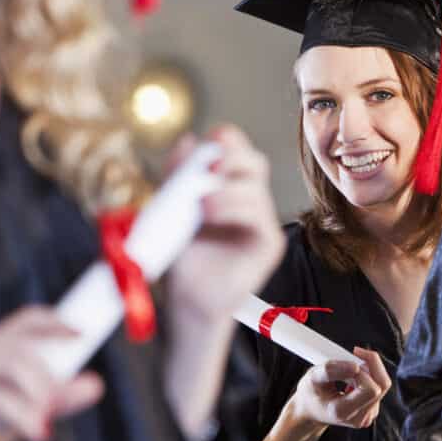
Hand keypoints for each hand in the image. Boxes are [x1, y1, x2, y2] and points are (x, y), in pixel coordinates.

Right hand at [0, 306, 104, 440]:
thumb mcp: (25, 414)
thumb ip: (56, 399)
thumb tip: (96, 385)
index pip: (27, 320)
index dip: (56, 321)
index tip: (83, 333)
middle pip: (25, 345)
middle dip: (50, 376)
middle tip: (59, 405)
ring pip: (15, 365)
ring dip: (39, 394)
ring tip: (45, 422)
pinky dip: (23, 415)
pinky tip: (37, 432)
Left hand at [166, 125, 285, 322]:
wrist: (187, 300)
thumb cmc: (182, 256)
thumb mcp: (172, 208)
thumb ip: (178, 175)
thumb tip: (187, 140)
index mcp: (230, 186)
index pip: (239, 150)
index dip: (229, 140)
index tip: (209, 141)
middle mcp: (250, 200)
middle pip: (255, 162)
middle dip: (232, 158)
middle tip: (208, 168)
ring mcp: (262, 222)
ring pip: (256, 190)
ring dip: (225, 191)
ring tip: (200, 205)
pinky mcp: (269, 244)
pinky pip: (259, 217)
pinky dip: (234, 210)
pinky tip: (210, 216)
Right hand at [288, 348, 391, 431]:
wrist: (311, 410)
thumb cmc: (311, 393)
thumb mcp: (312, 377)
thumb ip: (331, 370)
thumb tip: (355, 366)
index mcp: (342, 412)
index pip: (370, 389)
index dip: (363, 370)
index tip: (351, 359)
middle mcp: (358, 418)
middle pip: (381, 386)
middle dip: (372, 365)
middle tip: (356, 354)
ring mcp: (366, 416)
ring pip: (383, 385)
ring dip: (370, 369)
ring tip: (351, 367)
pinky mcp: (371, 411)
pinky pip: (379, 388)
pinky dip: (370, 376)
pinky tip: (354, 377)